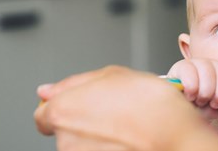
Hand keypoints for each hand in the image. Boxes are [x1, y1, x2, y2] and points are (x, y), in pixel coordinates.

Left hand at [34, 65, 217, 150]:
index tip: (82, 104)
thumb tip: (48, 91)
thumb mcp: (113, 74)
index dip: (64, 106)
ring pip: (83, 143)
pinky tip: (130, 138)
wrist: (174, 133)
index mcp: (61, 111)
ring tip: (127, 124)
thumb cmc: (149, 103)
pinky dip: (110, 146)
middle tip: (113, 110)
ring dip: (99, 135)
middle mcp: (64, 139)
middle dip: (85, 121)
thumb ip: (75, 82)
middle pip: (64, 129)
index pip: (44, 113)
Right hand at [167, 59, 217, 119]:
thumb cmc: (198, 106)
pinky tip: (190, 96)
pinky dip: (192, 89)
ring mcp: (197, 63)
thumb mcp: (217, 110)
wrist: (177, 107)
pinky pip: (191, 74)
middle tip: (211, 103)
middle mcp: (212, 64)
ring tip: (199, 100)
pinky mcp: (181, 66)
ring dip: (205, 93)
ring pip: (208, 73)